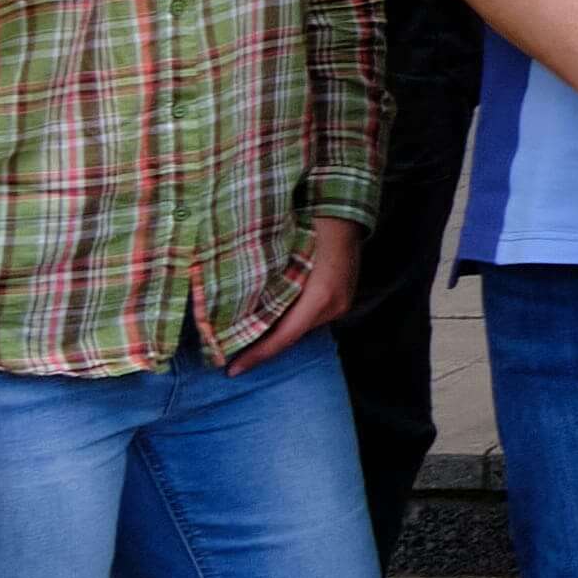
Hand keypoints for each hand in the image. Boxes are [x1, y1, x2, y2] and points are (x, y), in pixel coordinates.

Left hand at [218, 216, 361, 369]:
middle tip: (230, 355)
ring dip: (276, 332)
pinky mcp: (341, 295)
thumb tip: (231, 305)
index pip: (283, 338)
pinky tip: (269, 317)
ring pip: (301, 326)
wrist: (346, 207)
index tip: (232, 371)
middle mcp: (334, 305)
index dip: (257, 356)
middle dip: (262, 346)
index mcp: (320, 298)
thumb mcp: (282, 250)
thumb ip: (264, 280)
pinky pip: (310, 315)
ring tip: (244, 337)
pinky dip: (289, 319)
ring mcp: (341, 301)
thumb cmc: (312, 222)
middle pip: (292, 335)